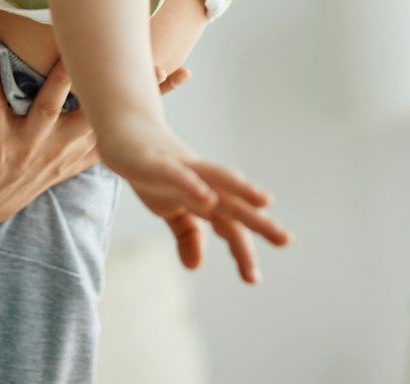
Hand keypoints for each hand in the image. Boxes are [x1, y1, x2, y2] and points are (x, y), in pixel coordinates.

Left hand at [0, 57, 189, 232]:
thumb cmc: (41, 171)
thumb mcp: (78, 160)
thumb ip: (103, 135)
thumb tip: (135, 104)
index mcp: (84, 147)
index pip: (126, 122)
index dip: (153, 97)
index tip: (179, 71)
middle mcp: (62, 145)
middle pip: (94, 114)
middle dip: (116, 89)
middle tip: (137, 60)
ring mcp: (32, 142)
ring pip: (48, 106)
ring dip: (60, 79)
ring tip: (70, 53)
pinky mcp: (1, 139)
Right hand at [95, 111, 291, 283]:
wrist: (123, 131)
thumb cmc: (152, 170)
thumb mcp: (167, 210)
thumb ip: (186, 234)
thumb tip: (196, 265)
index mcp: (203, 198)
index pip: (228, 226)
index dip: (242, 251)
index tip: (254, 278)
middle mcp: (200, 182)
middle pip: (233, 203)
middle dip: (259, 222)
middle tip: (286, 240)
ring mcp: (181, 169)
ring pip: (217, 178)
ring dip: (241, 190)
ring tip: (263, 204)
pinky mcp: (157, 162)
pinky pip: (178, 174)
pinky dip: (193, 185)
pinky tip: (207, 197)